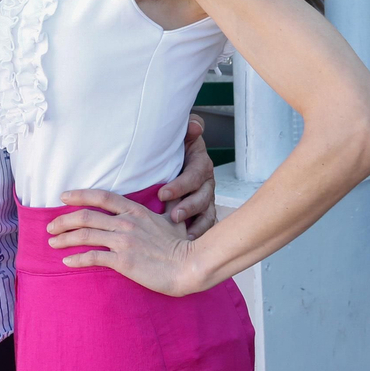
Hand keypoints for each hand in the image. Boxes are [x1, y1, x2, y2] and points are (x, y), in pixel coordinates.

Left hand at [46, 190, 202, 295]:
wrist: (189, 266)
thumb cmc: (182, 245)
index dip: (80, 195)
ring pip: (85, 235)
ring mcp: (124, 241)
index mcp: (136, 211)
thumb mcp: (171, 220)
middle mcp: (126, 223)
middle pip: (86, 216)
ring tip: (52, 243)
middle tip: (50, 227)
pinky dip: (77, 259)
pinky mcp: (123, 261)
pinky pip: (93, 257)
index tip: (63, 196)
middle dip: (63, 220)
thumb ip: (161, 210)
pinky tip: (67, 262)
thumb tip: (164, 200)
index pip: (101, 196)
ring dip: (65, 238)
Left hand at [158, 114, 216, 237]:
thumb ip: (190, 129)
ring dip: (196, 225)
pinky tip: (188, 245)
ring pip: (207, 214)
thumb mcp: (183, 137)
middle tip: (173, 216)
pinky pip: (206, 226)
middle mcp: (207, 184)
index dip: (181, 185)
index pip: (194, 175)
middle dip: (188, 208)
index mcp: (200, 165)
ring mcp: (207, 200)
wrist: (181, 160)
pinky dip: (199, 235)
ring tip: (184, 236)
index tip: (163, 193)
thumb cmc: (178, 150)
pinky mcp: (204, 214)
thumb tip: (194, 125)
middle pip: (202, 198)